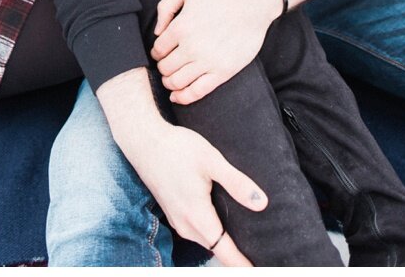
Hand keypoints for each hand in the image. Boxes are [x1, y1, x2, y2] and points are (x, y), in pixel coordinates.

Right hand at [117, 118, 264, 265]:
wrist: (142, 140)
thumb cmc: (176, 148)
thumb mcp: (211, 160)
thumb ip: (236, 183)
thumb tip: (262, 203)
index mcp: (197, 215)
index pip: (225, 253)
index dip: (243, 264)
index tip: (260, 267)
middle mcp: (185, 224)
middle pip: (217, 250)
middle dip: (237, 257)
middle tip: (260, 254)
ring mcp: (176, 220)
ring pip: (205, 242)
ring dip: (223, 246)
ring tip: (245, 242)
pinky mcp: (172, 213)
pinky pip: (196, 233)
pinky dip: (210, 235)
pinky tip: (220, 222)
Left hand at [151, 0, 282, 103]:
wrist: (253, 3)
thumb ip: (165, 6)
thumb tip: (157, 32)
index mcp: (181, 27)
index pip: (158, 49)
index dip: (156, 52)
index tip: (160, 52)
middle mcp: (192, 47)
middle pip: (165, 67)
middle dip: (162, 67)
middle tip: (167, 64)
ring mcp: (208, 61)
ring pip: (177, 82)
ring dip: (169, 82)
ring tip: (170, 78)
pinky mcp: (224, 72)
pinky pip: (198, 91)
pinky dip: (183, 97)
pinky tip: (177, 96)